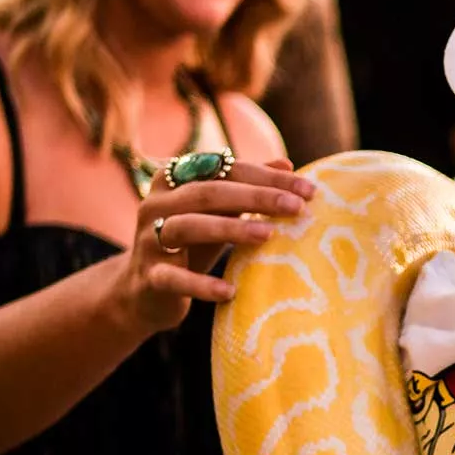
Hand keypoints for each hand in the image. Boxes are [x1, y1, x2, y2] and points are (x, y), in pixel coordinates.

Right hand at [115, 158, 315, 333]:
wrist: (145, 292)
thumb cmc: (191, 245)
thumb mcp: (219, 213)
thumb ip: (247, 188)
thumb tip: (288, 162)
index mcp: (174, 179)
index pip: (226, 169)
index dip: (267, 177)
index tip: (308, 189)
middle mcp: (156, 203)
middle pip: (209, 193)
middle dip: (256, 198)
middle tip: (296, 208)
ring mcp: (148, 240)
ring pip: (187, 227)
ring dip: (230, 230)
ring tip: (268, 236)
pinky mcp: (148, 277)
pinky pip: (174, 278)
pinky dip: (201, 285)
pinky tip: (230, 290)